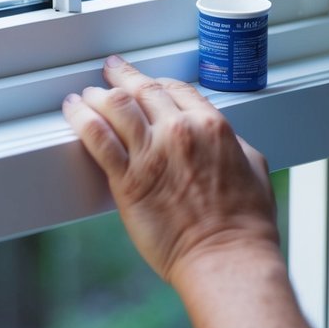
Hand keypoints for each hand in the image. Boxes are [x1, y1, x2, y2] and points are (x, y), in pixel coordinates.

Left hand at [62, 55, 279, 286]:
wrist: (225, 256)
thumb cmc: (245, 223)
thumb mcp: (254, 167)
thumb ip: (233, 145)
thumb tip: (223, 139)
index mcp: (211, 125)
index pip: (175, 88)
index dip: (155, 81)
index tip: (144, 80)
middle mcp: (179, 131)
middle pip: (142, 90)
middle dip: (121, 77)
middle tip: (109, 71)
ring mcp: (152, 153)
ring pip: (116, 106)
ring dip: (97, 95)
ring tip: (85, 95)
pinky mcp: (128, 180)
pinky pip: (98, 138)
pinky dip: (82, 119)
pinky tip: (74, 112)